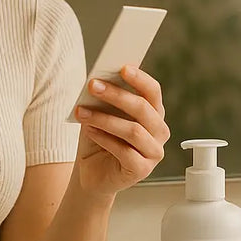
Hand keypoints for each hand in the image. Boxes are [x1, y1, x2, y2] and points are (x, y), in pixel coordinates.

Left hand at [73, 66, 169, 199]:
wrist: (91, 173)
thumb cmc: (98, 139)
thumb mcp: (101, 114)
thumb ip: (106, 99)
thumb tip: (100, 79)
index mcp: (153, 113)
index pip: (153, 91)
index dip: (140, 78)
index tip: (122, 67)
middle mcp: (159, 131)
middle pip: (143, 108)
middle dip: (116, 95)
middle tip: (93, 86)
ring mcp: (154, 152)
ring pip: (133, 130)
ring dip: (104, 118)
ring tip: (82, 112)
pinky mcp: (142, 170)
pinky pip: (125, 152)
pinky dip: (104, 139)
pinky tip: (89, 131)